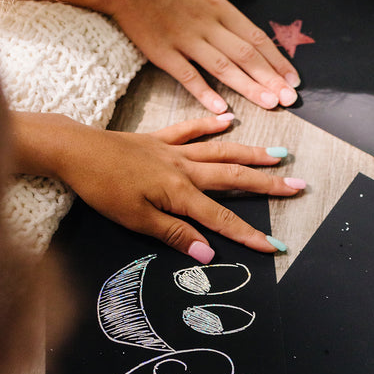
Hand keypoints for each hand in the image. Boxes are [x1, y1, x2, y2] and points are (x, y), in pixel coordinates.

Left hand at [13, 112, 303, 258]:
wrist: (76, 151)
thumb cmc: (102, 189)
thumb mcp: (136, 220)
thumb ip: (175, 234)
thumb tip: (209, 254)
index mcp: (179, 193)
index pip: (221, 219)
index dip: (249, 234)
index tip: (275, 245)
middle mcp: (184, 168)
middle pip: (234, 178)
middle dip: (268, 185)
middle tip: (297, 185)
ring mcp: (173, 150)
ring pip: (221, 152)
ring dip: (252, 154)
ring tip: (279, 156)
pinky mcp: (159, 138)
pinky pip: (190, 130)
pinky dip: (210, 125)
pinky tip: (229, 120)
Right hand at [94, 0, 299, 112]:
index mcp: (218, 5)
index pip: (255, 37)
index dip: (277, 59)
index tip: (294, 79)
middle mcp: (206, 24)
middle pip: (245, 55)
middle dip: (270, 79)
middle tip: (290, 100)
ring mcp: (184, 40)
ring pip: (223, 68)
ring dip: (248, 87)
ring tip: (270, 105)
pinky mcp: (162, 53)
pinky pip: (187, 76)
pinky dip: (204, 92)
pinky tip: (222, 109)